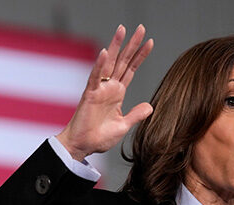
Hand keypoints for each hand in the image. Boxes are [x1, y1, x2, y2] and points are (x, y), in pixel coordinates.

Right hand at [56, 25, 153, 160]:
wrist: (83, 146)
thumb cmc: (99, 138)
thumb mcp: (123, 126)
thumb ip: (136, 115)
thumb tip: (150, 106)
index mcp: (117, 94)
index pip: (131, 70)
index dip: (140, 56)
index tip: (150, 42)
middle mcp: (109, 88)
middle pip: (122, 61)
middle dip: (132, 45)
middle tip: (140, 28)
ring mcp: (99, 90)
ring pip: (109, 63)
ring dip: (116, 46)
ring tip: (122, 30)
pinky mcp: (90, 95)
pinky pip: (95, 77)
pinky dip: (99, 65)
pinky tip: (104, 52)